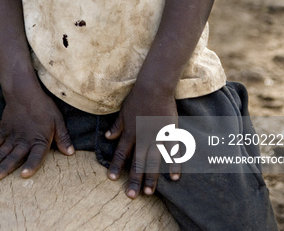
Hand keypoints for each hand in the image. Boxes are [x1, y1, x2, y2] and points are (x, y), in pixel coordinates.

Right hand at [0, 88, 73, 180]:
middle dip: (3, 168)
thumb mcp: (57, 121)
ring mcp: (11, 135)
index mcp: (39, 139)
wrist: (25, 92)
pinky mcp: (3, 129)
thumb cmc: (43, 107)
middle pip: (13, 157)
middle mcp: (24, 140)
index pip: (36, 155)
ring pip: (1, 152)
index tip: (23, 175)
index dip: (31, 165)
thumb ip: (63, 138)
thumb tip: (70, 153)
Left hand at [105, 83, 178, 198]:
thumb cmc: (137, 97)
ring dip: (151, 177)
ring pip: (153, 161)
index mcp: (130, 132)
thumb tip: (108, 137)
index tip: (112, 179)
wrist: (154, 86)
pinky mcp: (170, 133)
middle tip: (131, 196)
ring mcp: (157, 136)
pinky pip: (173, 151)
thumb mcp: (123, 111)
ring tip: (148, 192)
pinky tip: (174, 177)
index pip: (121, 152)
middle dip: (134, 179)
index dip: (116, 166)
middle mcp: (143, 137)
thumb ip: (117, 126)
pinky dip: (174, 164)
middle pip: (137, 162)